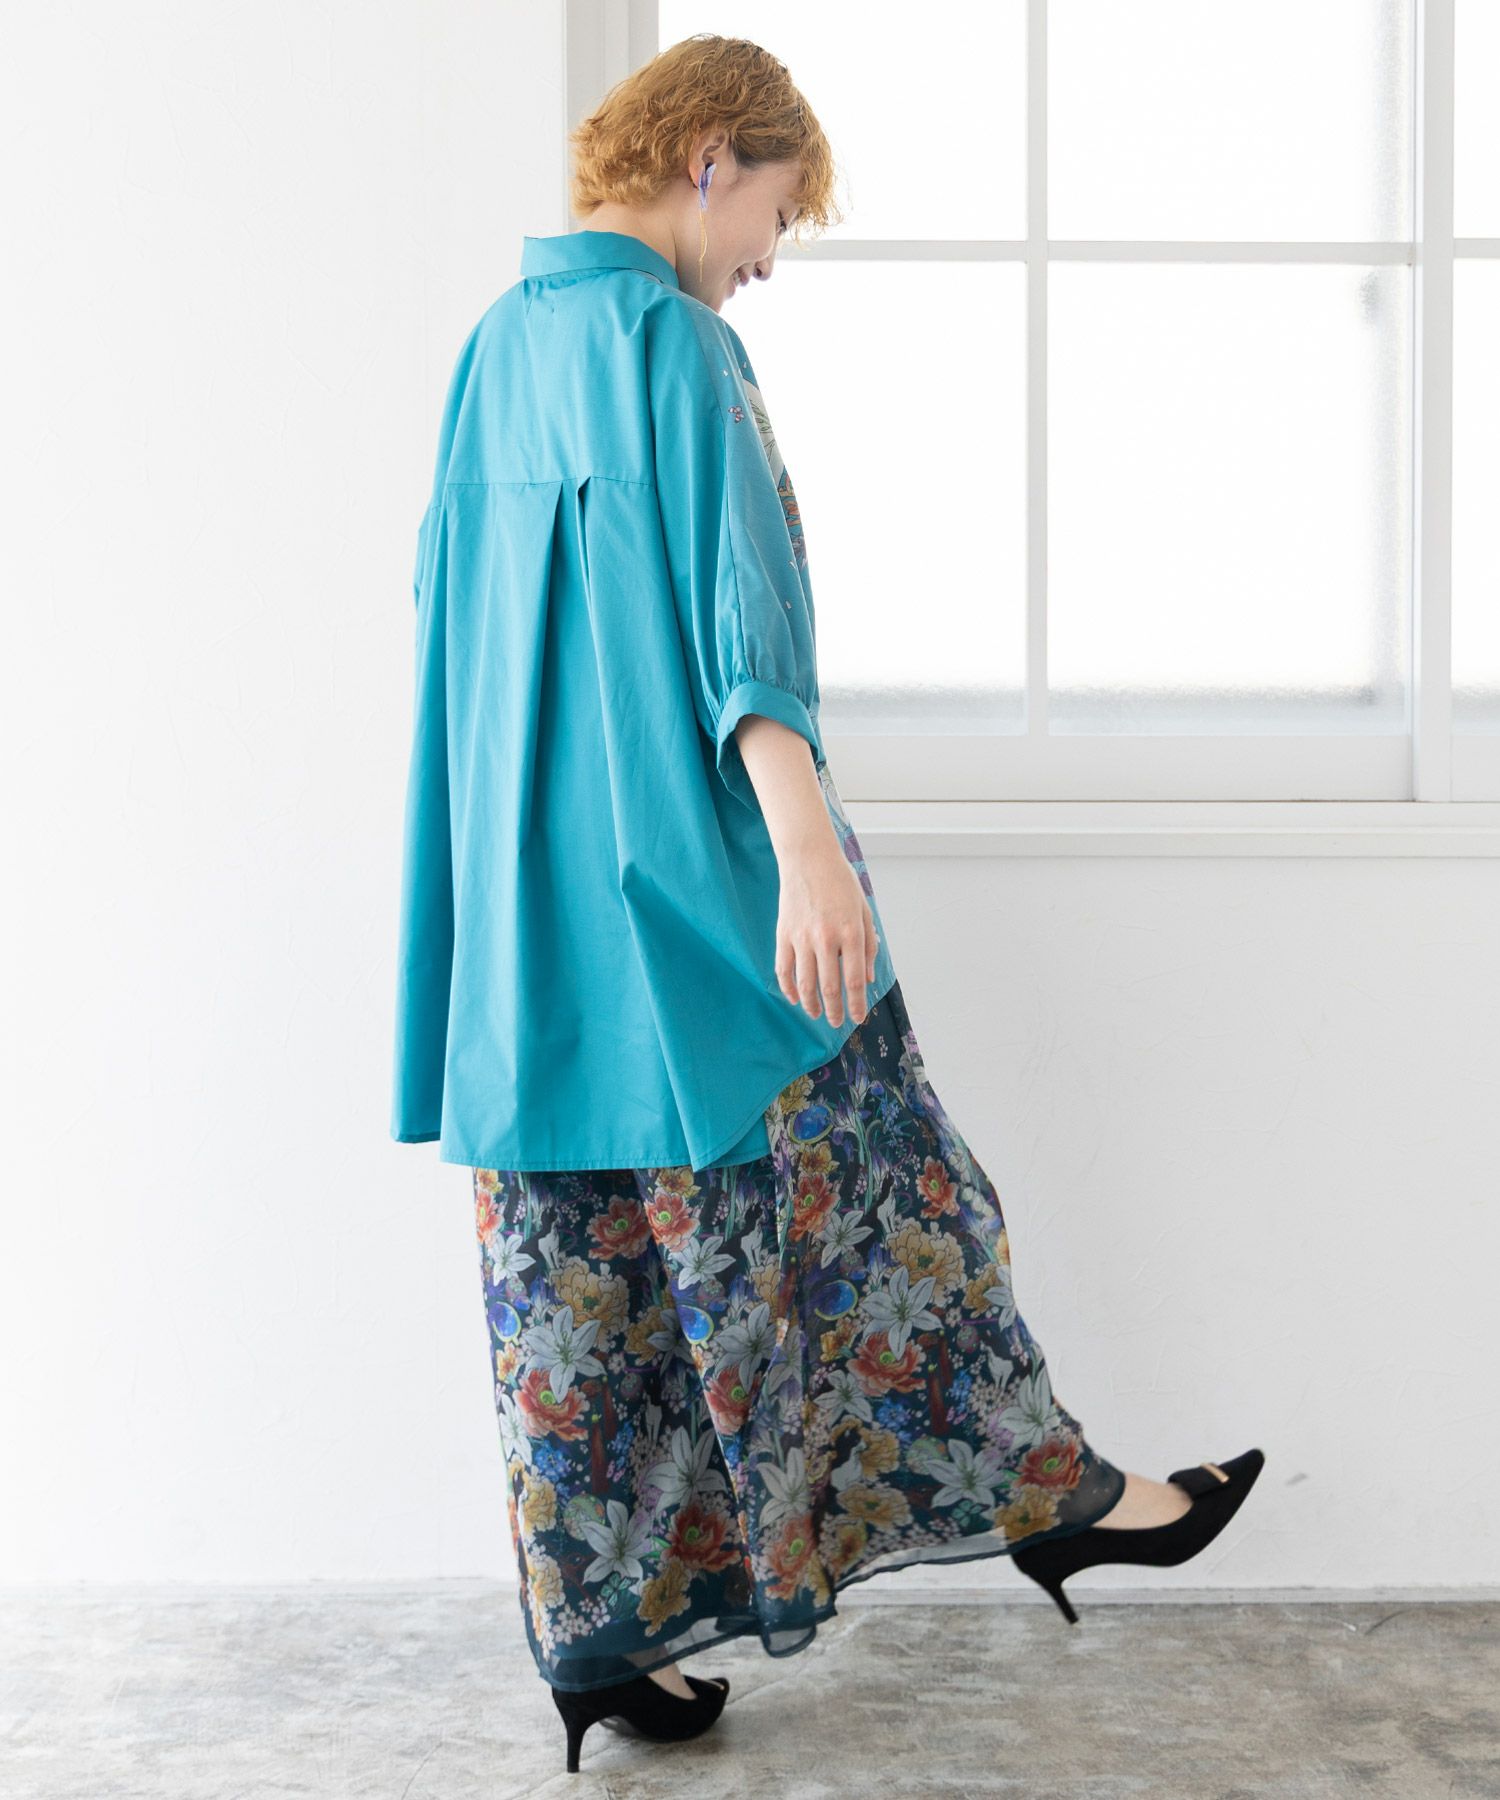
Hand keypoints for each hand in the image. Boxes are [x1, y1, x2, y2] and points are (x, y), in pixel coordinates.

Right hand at [773, 841, 879, 1026]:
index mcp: (851, 933)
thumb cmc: (841, 883)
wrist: (809, 859)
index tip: (857, 1018)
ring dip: (811, 1005)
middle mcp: (826, 938)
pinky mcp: (783, 934)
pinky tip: (795, 999)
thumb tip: (867, 979)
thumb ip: (869, 946)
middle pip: (830, 987)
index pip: (854, 980)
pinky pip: (783, 969)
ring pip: (805, 983)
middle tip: (836, 1023)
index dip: (856, 1005)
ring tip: (816, 1014)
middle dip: (834, 1011)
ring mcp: (802, 937)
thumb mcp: (864, 911)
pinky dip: (788, 988)